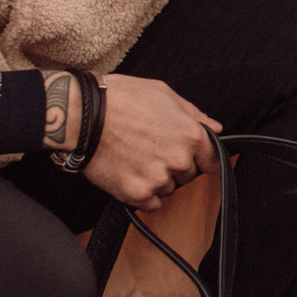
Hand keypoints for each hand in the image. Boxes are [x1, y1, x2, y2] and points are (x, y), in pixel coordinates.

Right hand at [83, 76, 222, 211]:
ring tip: (136, 158)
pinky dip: (143, 194)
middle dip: (175, 166)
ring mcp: (158, 179)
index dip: (202, 158)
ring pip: (168, 189)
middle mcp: (178, 160)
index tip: (192, 157)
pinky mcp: (136, 193)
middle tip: (152, 150)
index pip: (213, 161)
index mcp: (190, 135)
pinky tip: (130, 173)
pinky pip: (151, 204)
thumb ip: (193, 114)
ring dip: (157, 179)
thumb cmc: (120, 99)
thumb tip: (214, 127)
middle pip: (188, 175)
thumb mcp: (163, 93)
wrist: (83, 116)